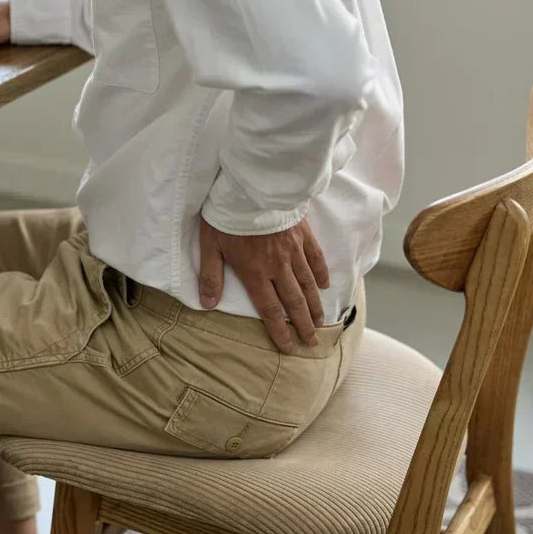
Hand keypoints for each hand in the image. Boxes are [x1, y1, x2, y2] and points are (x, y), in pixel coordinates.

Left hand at [199, 217, 329, 353]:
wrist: (252, 186)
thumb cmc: (227, 215)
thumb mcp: (210, 246)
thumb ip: (211, 276)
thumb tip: (208, 303)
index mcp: (255, 272)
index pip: (269, 308)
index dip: (279, 330)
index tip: (288, 347)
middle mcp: (278, 266)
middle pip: (294, 301)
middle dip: (303, 324)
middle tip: (312, 342)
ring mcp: (293, 250)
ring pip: (308, 284)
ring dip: (315, 305)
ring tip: (321, 321)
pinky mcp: (303, 234)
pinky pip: (316, 258)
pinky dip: (321, 273)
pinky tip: (325, 285)